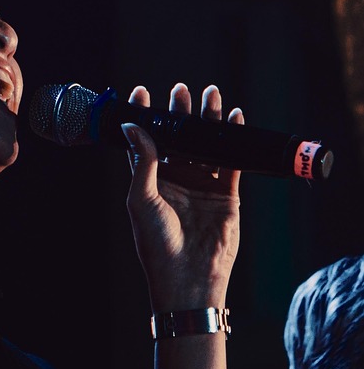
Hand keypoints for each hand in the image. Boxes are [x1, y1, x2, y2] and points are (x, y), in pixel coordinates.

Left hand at [123, 82, 241, 308]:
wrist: (189, 277)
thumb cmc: (157, 244)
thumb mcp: (142, 199)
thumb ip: (143, 162)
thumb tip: (133, 126)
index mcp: (149, 182)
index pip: (145, 143)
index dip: (143, 118)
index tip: (141, 93)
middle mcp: (175, 181)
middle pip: (178, 139)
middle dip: (179, 113)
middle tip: (180, 90)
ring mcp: (201, 186)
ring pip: (205, 145)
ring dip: (208, 121)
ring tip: (210, 95)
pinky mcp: (226, 193)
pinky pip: (230, 161)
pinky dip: (233, 139)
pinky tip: (235, 119)